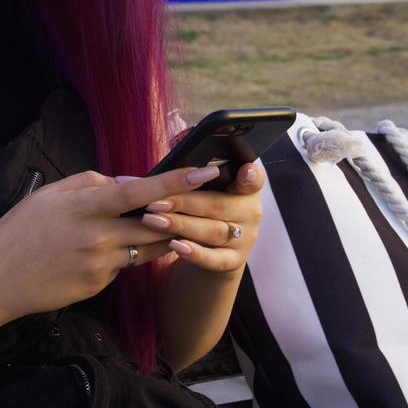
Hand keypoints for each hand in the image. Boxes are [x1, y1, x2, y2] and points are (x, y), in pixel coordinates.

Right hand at [0, 165, 230, 321]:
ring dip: (163, 235)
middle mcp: (98, 236)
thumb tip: (125, 182)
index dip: (176, 180)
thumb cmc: (19, 231)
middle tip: (210, 205)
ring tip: (177, 224)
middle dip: (184, 214)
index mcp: (85, 206)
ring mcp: (101, 264)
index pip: (139, 190)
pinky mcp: (99, 285)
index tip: (206, 170)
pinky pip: (125, 266)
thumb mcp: (50, 195)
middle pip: (156, 224)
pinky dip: (128, 255)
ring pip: (148, 247)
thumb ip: (90, 183)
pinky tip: (114, 250)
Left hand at [126, 158, 264, 273]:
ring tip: (153, 220)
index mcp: (245, 187)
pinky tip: (175, 246)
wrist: (211, 248)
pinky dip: (196, 253)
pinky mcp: (234, 261)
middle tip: (154, 201)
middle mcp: (251, 211)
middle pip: (218, 205)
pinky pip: (215, 259)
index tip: (246, 169)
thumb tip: (173, 146)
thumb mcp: (202, 187)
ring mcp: (245, 238)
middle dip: (184, 202)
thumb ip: (192, 169)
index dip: (251, 175)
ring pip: (213, 231)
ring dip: (181, 225)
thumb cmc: (200, 206)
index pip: (254, 178)